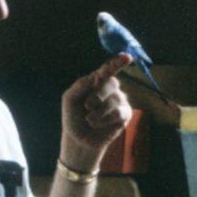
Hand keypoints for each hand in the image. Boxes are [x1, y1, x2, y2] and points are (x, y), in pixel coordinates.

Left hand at [60, 54, 132, 170]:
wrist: (78, 140)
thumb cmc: (73, 117)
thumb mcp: (69, 99)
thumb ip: (80, 85)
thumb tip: (96, 76)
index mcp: (97, 81)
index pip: (108, 69)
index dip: (118, 62)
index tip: (127, 57)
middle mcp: (111, 89)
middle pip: (112, 83)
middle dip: (98, 95)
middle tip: (87, 106)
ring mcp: (120, 101)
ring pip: (114, 100)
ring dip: (98, 112)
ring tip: (89, 120)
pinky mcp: (125, 115)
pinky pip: (119, 113)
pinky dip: (105, 119)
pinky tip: (96, 124)